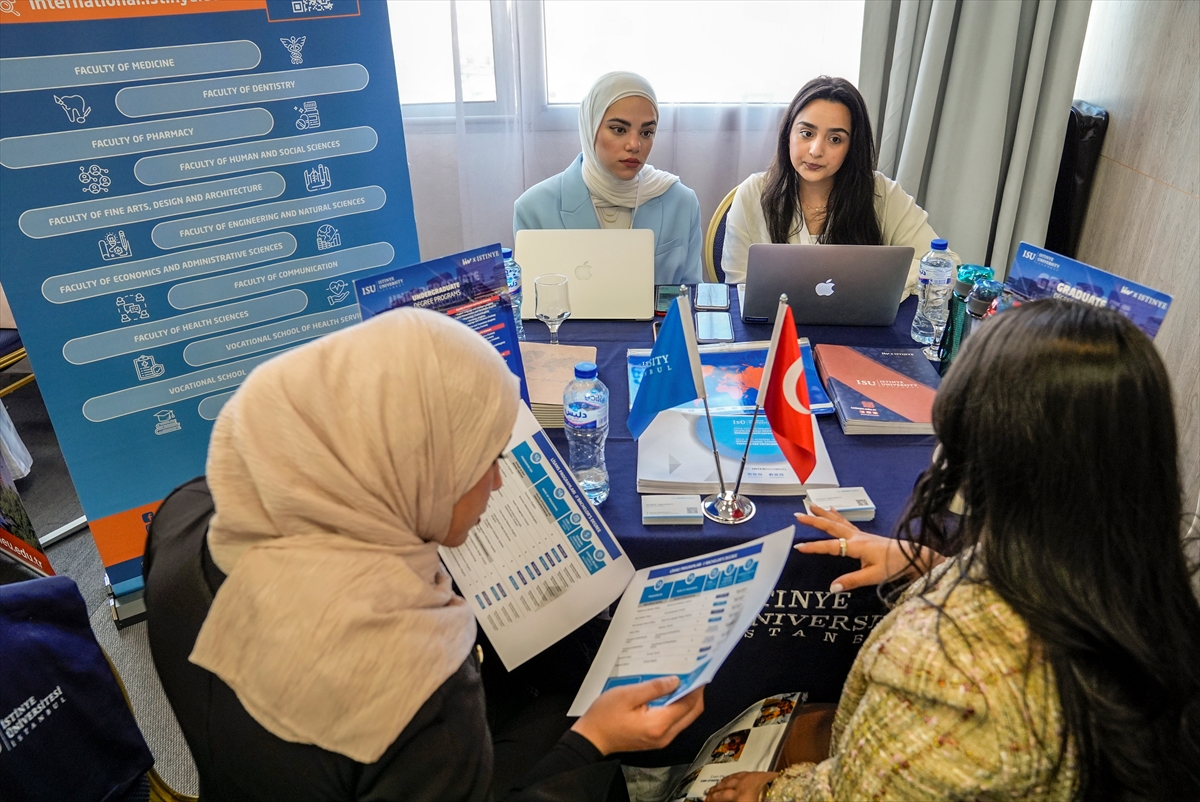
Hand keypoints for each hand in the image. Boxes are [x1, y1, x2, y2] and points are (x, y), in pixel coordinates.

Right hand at [570, 676, 703, 755]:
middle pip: (692, 713)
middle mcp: (664, 736)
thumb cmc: (605, 716)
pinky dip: (677, 708)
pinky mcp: (656, 739)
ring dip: (686, 700)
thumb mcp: (627, 695)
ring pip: (684, 718)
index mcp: (659, 725)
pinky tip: (670, 694)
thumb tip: (676, 681)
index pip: (688, 705)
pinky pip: (674, 722)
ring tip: (682, 681)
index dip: (696, 688)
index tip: (700, 671)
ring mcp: (661, 740)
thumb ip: (653, 688)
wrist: (591, 738)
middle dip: (695, 694)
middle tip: (693, 674)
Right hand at [705, 771, 777, 800]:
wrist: (784, 791)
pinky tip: (732, 776)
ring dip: (722, 782)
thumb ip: (739, 800)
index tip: (706, 800)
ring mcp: (749, 779)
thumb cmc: (768, 800)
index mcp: (740, 798)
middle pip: (723, 788)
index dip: (712, 799)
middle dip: (714, 791)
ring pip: (731, 779)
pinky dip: (733, 776)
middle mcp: (741, 787)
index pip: (720, 798)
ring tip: (717, 784)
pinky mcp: (757, 774)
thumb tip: (732, 799)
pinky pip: (740, 774)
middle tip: (708, 793)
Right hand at [793, 505, 930, 590]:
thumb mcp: (874, 576)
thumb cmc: (895, 565)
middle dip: (814, 520)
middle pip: (831, 526)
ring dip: (823, 514)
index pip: (831, 546)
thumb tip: (832, 587)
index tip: (798, 547)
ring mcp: (860, 534)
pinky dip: (836, 515)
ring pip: (837, 521)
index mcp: (857, 546)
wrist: (913, 555)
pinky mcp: (864, 535)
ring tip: (811, 505)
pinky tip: (831, 510)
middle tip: (798, 515)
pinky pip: (845, 522)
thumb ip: (852, 581)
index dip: (814, 547)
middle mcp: (857, 537)